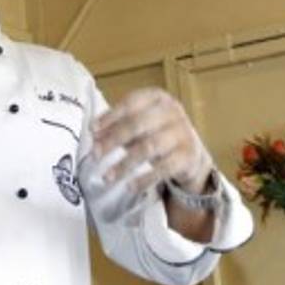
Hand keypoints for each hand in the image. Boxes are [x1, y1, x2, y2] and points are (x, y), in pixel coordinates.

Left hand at [90, 88, 213, 194]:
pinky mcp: (188, 156)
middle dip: (113, 139)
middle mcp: (172, 111)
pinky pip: (163, 169)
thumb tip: (94, 133)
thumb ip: (118, 125)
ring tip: (108, 177)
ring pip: (149, 147)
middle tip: (95, 154)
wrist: (191, 154)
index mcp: (158, 97)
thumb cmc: (157, 133)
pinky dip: (144, 179)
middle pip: (138, 124)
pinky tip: (130, 187)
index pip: (131, 103)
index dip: (110, 117)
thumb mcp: (139, 124)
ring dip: (125, 164)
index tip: (92, 131)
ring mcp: (182, 133)